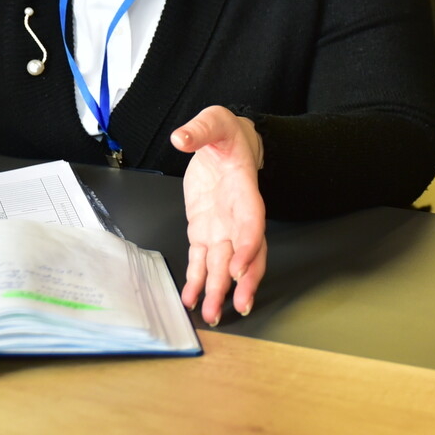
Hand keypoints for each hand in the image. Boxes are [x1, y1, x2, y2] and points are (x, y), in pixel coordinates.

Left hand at [173, 106, 266, 325]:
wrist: (226, 144)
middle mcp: (237, 216)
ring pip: (224, 265)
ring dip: (219, 289)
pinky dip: (196, 281)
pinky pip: (202, 261)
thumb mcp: (215, 121)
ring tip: (211, 313)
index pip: (252, 223)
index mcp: (244, 191)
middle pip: (245, 254)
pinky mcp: (205, 232)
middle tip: (237, 304)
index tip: (238, 266)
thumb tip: (182, 137)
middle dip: (242, 281)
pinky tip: (190, 298)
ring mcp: (222, 228)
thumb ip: (200, 129)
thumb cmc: (226, 135)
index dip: (248, 246)